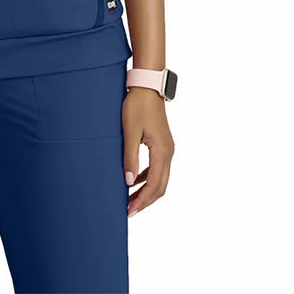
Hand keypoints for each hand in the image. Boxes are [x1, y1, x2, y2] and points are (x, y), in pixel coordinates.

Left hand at [122, 87, 174, 216]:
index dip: (143, 200)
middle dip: (146, 200)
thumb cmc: (137, 106)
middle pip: (161, 186)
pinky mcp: (163, 144)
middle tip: (129, 210)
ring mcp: (167, 148)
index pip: (155, 185)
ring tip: (131, 199)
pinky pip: (158, 168)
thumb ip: (130, 157)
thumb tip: (129, 182)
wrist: (147, 87)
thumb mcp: (130, 132)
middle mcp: (169, 153)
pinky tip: (135, 181)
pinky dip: (148, 178)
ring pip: (161, 178)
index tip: (129, 210)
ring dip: (147, 191)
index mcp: (162, 152)